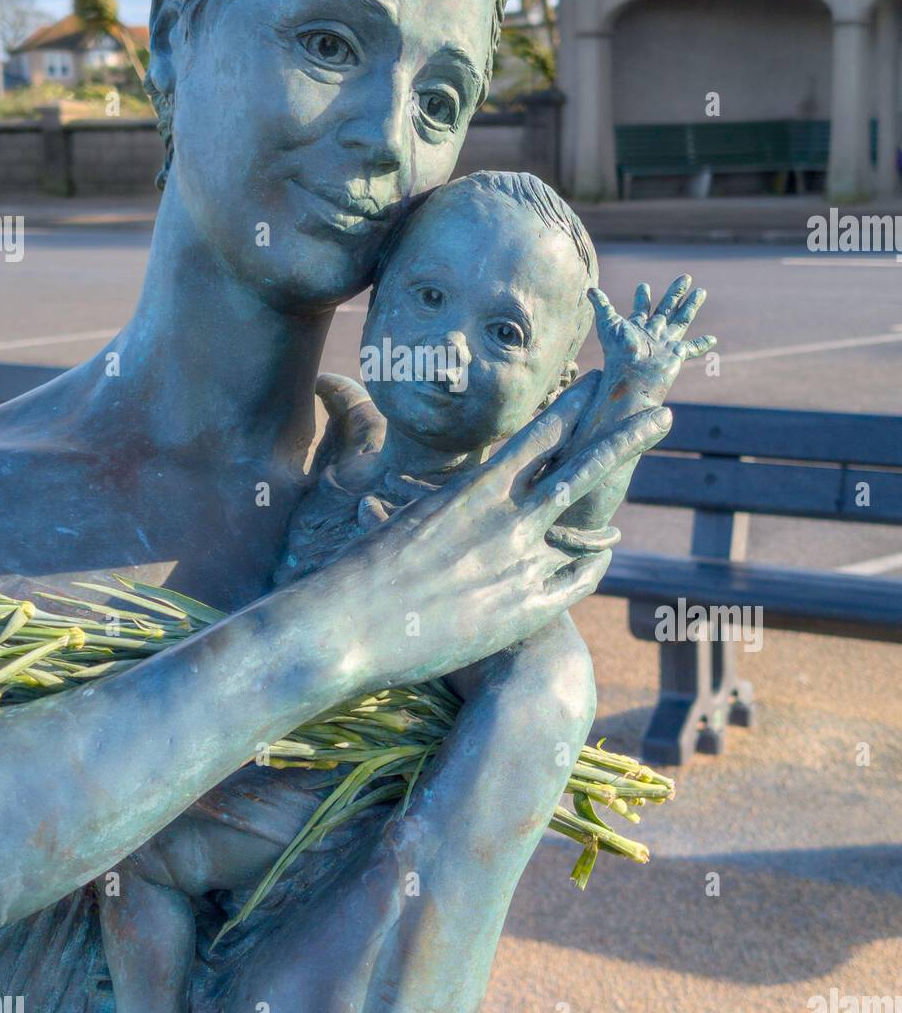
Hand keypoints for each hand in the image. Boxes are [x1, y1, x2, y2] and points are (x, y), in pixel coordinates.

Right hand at [308, 378, 672, 684]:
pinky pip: (577, 578)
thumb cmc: (358, 575)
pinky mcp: (528, 608)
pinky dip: (593, 560)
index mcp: (475, 490)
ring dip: (623, 489)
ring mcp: (523, 563)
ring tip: (645, 492)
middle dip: (623, 437)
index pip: (538, 437)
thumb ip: (413, 518)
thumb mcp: (394, 530)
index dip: (574, 409)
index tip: (599, 384)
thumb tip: (375, 509)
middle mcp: (507, 519)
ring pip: (590, 519)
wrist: (350, 628)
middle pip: (581, 469)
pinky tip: (604, 549)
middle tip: (662, 413)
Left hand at [589, 274, 716, 404]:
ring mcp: (665, 343)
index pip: (641, 308)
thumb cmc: (616, 353)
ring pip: (682, 319)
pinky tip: (713, 339)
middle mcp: (652, 333)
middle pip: (667, 307)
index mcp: (637, 326)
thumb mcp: (607, 324)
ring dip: (691, 305)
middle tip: (685, 277)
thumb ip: (602, 306)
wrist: (629, 378)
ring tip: (701, 291)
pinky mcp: (676, 354)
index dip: (642, 297)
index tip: (643, 285)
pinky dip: (702, 344)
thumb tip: (590, 289)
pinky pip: (691, 348)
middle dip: (675, 293)